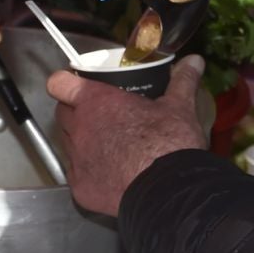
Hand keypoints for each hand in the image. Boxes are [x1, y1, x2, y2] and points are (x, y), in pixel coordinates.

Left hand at [48, 55, 207, 215]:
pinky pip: (76, 174)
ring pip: (68, 144)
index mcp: (97, 102)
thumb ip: (182, 81)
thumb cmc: (169, 144)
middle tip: (99, 116)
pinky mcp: (80, 188)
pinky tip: (109, 174)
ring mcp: (77, 160)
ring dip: (81, 141)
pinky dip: (89, 172)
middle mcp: (80, 128)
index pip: (59, 84)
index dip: (65, 83)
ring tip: (108, 146)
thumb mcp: (178, 107)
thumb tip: (194, 61)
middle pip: (62, 113)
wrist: (168, 191)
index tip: (74, 85)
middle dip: (74, 112)